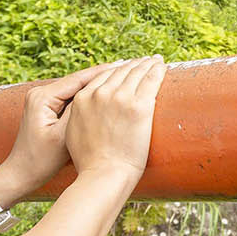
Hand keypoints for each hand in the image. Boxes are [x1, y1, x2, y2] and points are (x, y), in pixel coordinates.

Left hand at [0, 62, 117, 199]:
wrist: (21, 174)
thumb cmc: (40, 161)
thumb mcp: (63, 136)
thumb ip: (80, 112)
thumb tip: (103, 92)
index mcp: (42, 97)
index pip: (78, 79)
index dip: (103, 72)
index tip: (125, 66)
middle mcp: (40, 92)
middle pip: (77, 81)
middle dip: (102, 77)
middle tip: (128, 70)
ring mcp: (42, 99)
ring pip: (75, 89)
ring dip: (95, 87)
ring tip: (120, 81)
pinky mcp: (45, 107)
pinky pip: (70, 98)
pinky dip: (86, 98)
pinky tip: (104, 97)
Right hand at [64, 55, 165, 186]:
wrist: (105, 174)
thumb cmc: (91, 161)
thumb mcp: (74, 132)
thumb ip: (80, 115)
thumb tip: (87, 111)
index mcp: (84, 98)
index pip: (104, 75)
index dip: (118, 69)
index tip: (127, 68)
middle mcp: (101, 94)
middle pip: (122, 70)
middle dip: (134, 64)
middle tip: (145, 61)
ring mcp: (121, 98)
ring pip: (137, 71)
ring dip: (148, 63)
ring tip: (156, 61)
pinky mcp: (140, 106)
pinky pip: (152, 79)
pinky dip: (158, 69)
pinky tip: (162, 65)